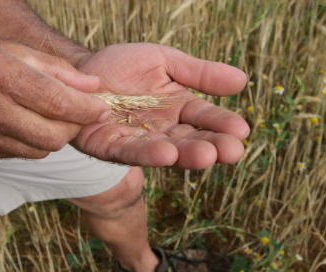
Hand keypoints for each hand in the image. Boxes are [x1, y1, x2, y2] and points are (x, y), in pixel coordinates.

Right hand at [0, 34, 109, 158]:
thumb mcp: (12, 49)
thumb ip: (56, 69)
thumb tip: (93, 86)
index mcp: (2, 76)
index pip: (58, 102)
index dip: (87, 109)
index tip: (102, 108)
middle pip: (55, 135)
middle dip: (76, 126)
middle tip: (78, 113)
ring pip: (42, 150)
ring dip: (57, 136)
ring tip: (53, 117)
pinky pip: (23, 154)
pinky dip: (36, 143)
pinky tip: (30, 126)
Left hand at [72, 43, 249, 168]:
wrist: (82, 70)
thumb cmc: (123, 66)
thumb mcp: (164, 61)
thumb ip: (198, 72)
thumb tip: (242, 80)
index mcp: (178, 108)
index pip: (205, 118)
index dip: (222, 124)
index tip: (241, 130)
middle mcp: (162, 129)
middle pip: (190, 140)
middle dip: (211, 146)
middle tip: (231, 152)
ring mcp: (137, 140)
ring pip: (165, 150)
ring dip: (184, 155)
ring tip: (205, 156)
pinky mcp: (110, 146)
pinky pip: (129, 151)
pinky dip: (147, 155)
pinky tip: (166, 155)